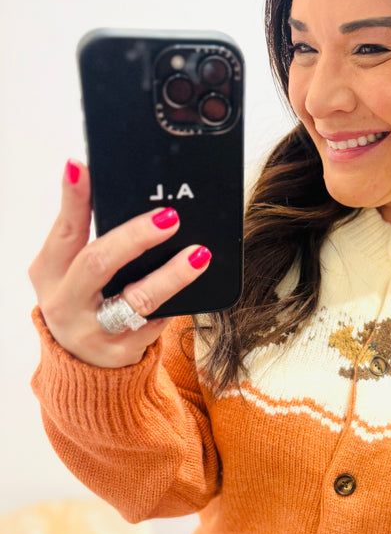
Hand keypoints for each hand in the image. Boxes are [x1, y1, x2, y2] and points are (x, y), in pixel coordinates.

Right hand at [29, 160, 211, 367]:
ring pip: (137, 299)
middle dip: (136, 237)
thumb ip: (86, 234)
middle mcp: (65, 302)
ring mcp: (92, 331)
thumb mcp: (70, 269)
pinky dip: (175, 302)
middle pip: (99, 262)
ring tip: (198, 255)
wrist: (81, 365)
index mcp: (49, 271)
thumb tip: (103, 181)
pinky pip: (155, 323)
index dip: (74, 198)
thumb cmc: (82, 301)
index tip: (83, 167)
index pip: (65, 230)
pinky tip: (193, 287)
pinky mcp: (120, 352)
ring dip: (172, 275)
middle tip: (169, 217)